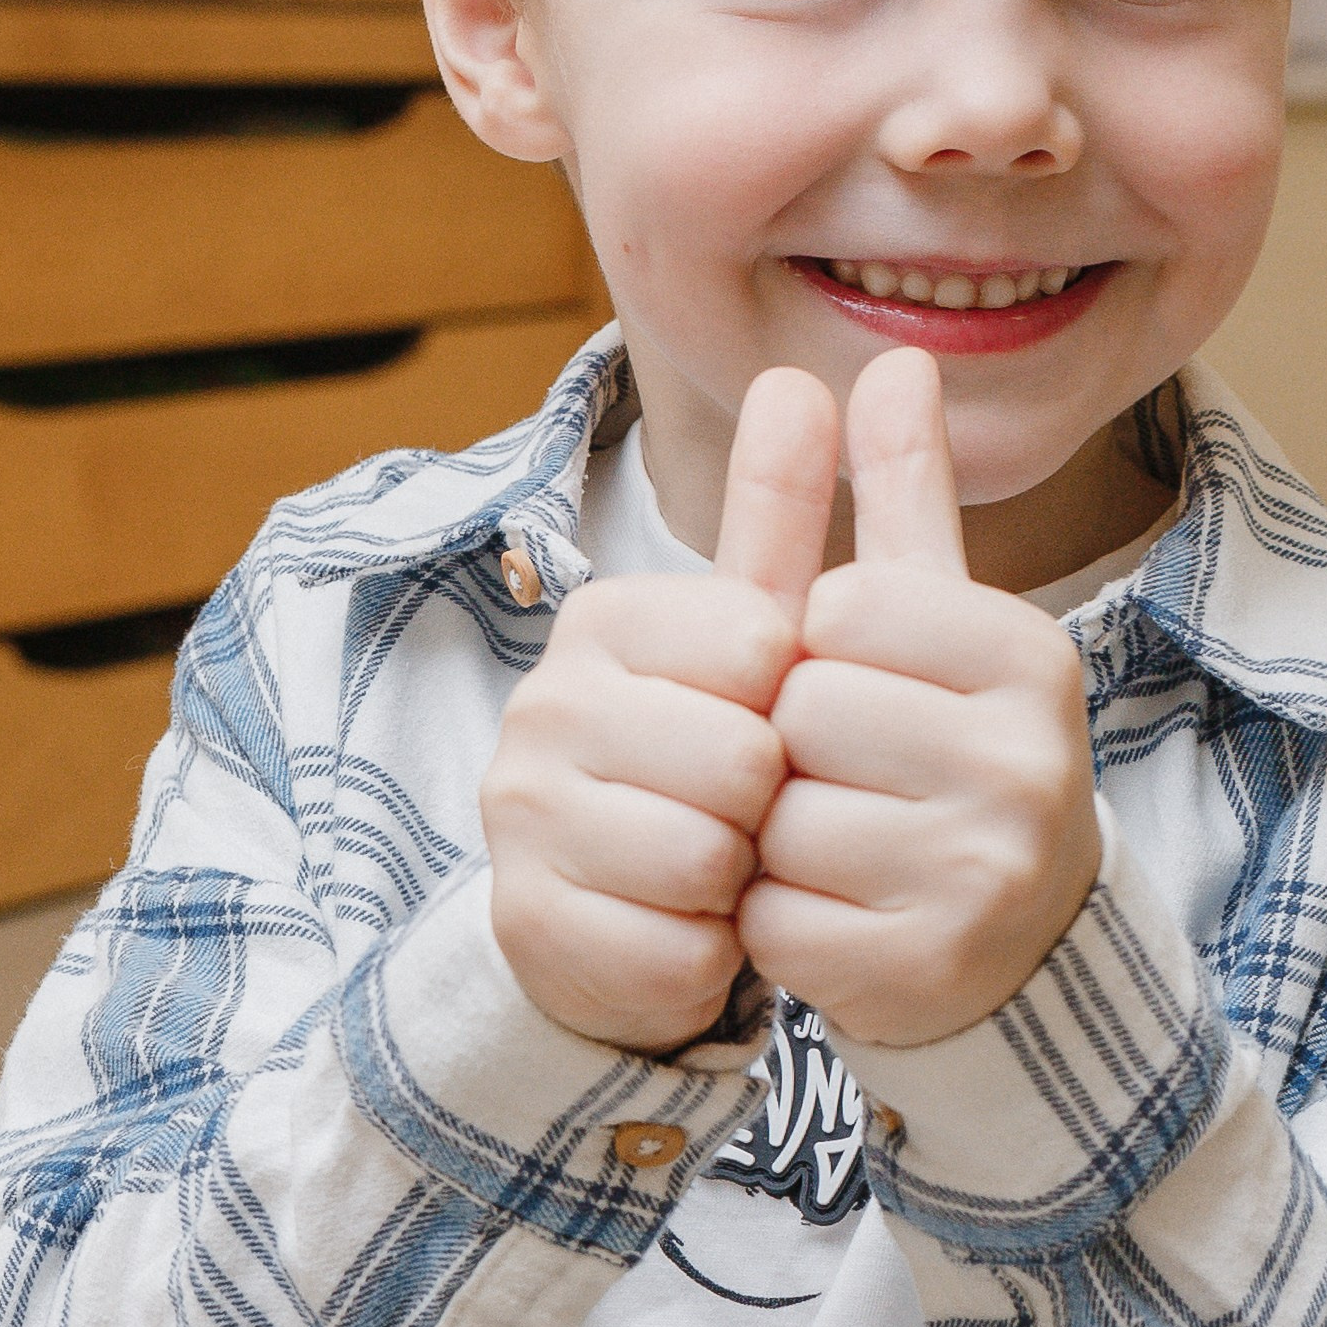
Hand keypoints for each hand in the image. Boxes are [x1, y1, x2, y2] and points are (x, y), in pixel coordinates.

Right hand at [481, 370, 838, 1052]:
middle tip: (739, 808)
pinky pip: (676, 948)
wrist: (614, 914)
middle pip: (743, 758)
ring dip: (738, 881)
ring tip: (710, 868)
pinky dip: (703, 954)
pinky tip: (678, 927)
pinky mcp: (527, 924)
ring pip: (708, 856)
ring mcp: (521, 815)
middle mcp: (545, 704)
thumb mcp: (754, 637)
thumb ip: (779, 511)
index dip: (794, 700)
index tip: (761, 717)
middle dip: (770, 801)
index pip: (766, 646)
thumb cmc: (705, 761)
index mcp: (607, 618)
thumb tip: (805, 372)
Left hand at [737, 347, 1101, 1048]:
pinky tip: (835, 911)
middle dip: (792, 745)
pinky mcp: (931, 969)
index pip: (838, 609)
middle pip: (801, 714)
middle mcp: (1028, 762)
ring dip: (777, 837)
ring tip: (839, 842)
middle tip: (844, 773)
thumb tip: (897, 356)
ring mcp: (986, 874)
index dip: (816, 648)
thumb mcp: (931, 616)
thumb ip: (906, 493)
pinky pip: (776, 922)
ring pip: (781, 822)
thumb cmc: (945, 746)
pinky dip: (776, 921)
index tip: (862, 682)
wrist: (1013, 933)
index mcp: (1028, 656)